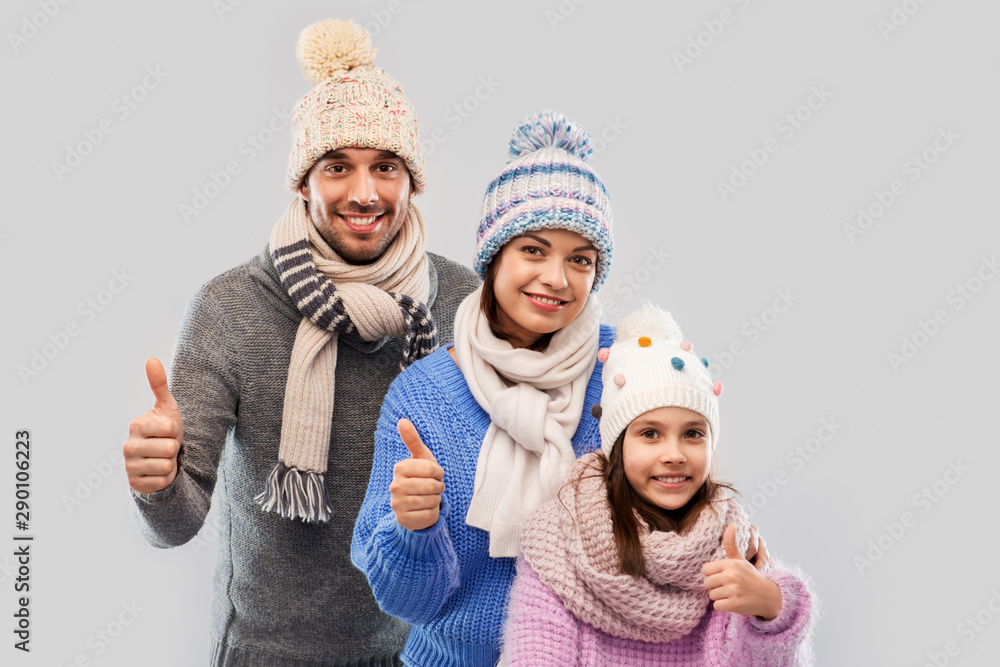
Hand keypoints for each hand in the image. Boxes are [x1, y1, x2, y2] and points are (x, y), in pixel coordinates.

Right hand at [124, 358, 183, 493]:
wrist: (163, 458)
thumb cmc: (165, 430)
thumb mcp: (166, 407)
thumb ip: (159, 384)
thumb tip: (151, 359)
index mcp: (136, 425)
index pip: (170, 428)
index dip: (176, 431)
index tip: (168, 431)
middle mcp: (128, 446)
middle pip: (169, 448)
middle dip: (174, 449)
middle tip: (166, 446)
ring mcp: (130, 466)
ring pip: (166, 466)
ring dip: (170, 464)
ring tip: (162, 458)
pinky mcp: (135, 484)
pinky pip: (162, 482)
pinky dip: (166, 478)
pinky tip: (158, 472)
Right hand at [390, 419, 443, 530]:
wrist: (414, 506)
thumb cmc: (421, 477)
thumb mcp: (421, 458)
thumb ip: (412, 439)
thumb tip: (402, 420)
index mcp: (399, 468)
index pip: (432, 469)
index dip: (439, 473)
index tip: (435, 474)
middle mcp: (395, 486)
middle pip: (432, 486)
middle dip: (438, 487)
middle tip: (433, 488)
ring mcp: (397, 504)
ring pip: (432, 501)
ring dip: (436, 500)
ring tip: (428, 497)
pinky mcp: (404, 520)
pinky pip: (430, 516)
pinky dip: (433, 514)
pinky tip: (425, 510)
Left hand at [702, 525, 781, 620]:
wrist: (769, 596)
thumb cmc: (751, 577)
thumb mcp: (741, 560)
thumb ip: (731, 544)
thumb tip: (731, 525)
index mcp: (731, 564)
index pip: (705, 570)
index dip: (712, 574)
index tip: (722, 576)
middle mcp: (732, 576)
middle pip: (707, 583)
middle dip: (715, 586)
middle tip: (727, 587)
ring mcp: (734, 590)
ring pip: (712, 595)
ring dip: (720, 597)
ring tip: (732, 594)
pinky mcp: (735, 604)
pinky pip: (717, 606)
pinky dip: (723, 607)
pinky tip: (733, 603)